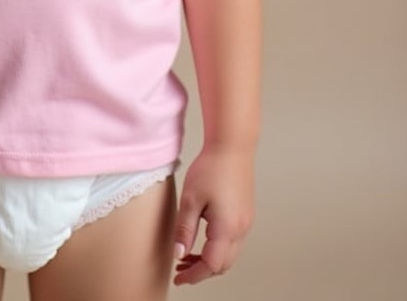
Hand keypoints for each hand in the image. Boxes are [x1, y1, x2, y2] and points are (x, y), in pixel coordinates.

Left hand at [172, 145, 254, 285]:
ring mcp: (246, 222)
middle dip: (201, 271)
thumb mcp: (190, 199)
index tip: (178, 278)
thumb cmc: (211, 168)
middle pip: (222, 265)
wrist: (232, 146)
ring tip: (187, 253)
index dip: (193, 275)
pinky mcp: (245, 214)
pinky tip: (202, 239)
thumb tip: (178, 254)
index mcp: (227, 228)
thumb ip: (184, 230)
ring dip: (209, 259)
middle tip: (180, 268)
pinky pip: (233, 241)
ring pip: (229, 255)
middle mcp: (241, 229)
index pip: (210, 265)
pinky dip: (217, 248)